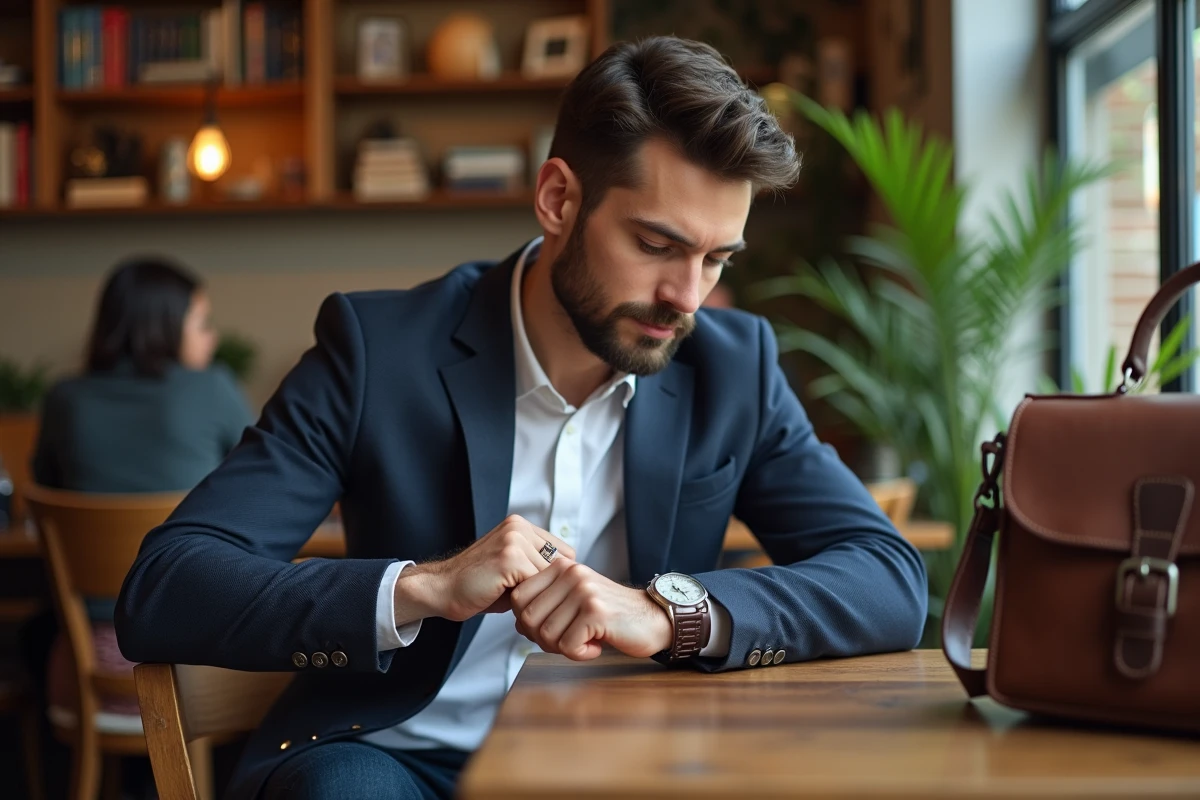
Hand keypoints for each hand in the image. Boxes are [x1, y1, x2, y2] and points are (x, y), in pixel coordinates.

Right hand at [396, 515, 574, 622]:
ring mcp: (514, 539)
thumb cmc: (478, 586)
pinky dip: (528, 598)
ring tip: (520, 603)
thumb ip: (538, 567)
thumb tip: (571, 581)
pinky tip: (509, 602)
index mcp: (521, 526)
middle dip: (550, 588)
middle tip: (535, 604)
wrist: (441, 590)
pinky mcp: (509, 557)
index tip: (547, 595)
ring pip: (549, 576)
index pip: (563, 553)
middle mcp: (519, 527)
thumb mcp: (513, 570)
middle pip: (561, 565)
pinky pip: (536, 583)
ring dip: (539, 594)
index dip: (556, 578)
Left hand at [509, 560, 672, 660]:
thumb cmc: (611, 615)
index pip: (518, 597)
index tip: (552, 630)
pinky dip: (580, 654)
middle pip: (527, 618)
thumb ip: (547, 606)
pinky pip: (568, 645)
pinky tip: (596, 646)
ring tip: (585, 642)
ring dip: (564, 648)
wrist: (654, 618)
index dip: (527, 622)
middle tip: (568, 641)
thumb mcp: (574, 601)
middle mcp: (571, 573)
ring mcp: (583, 591)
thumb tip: (518, 624)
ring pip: (546, 634)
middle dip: (543, 639)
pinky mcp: (596, 612)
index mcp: (561, 567)